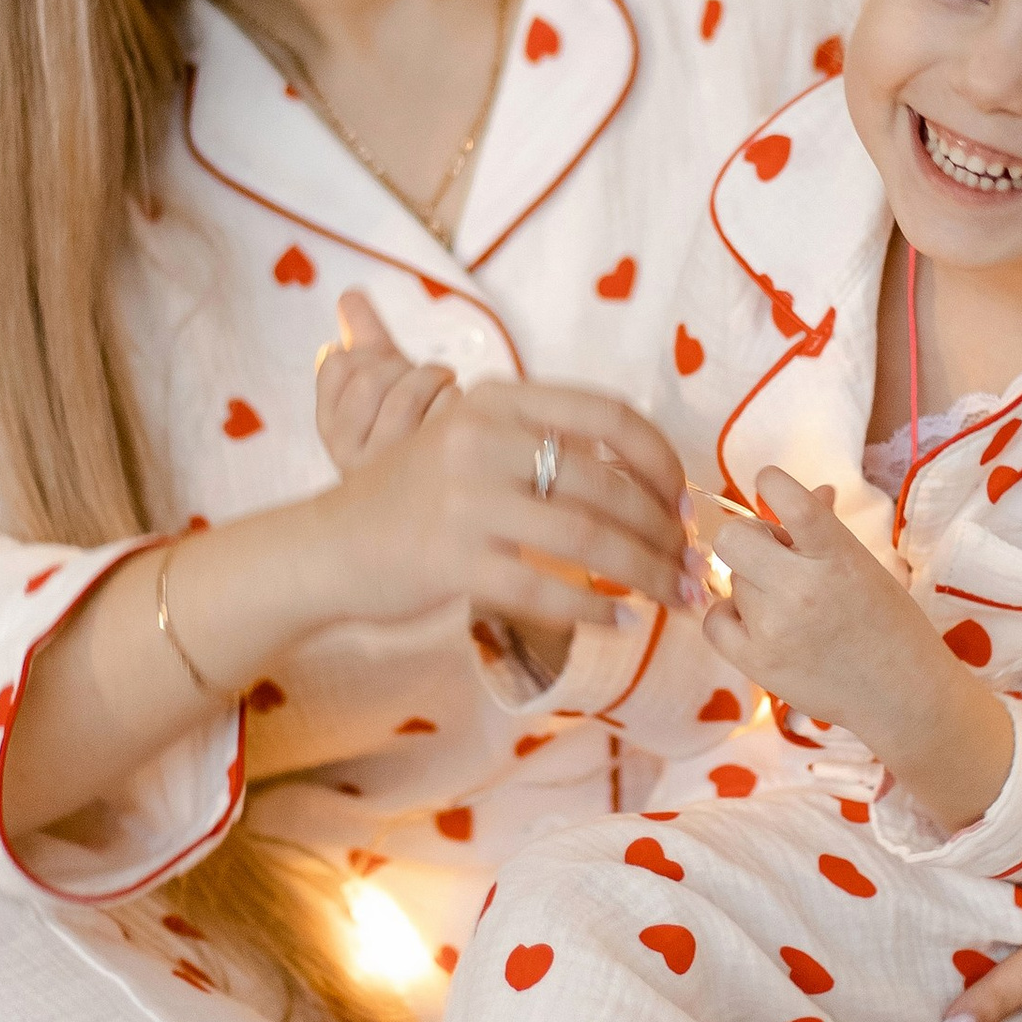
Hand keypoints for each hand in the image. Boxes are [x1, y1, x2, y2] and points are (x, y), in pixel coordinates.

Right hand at [316, 290, 454, 479]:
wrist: (447, 489)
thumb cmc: (412, 431)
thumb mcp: (386, 383)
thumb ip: (365, 339)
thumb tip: (349, 295)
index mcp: (332, 428)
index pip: (337, 364)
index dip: (371, 356)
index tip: (388, 371)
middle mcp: (349, 454)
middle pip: (370, 377)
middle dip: (405, 368)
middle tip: (426, 380)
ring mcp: (388, 470)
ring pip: (406, 394)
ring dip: (435, 380)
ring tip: (444, 391)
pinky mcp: (430, 478)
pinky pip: (444, 414)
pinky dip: (456, 402)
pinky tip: (458, 418)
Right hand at [334, 370, 689, 639]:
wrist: (327, 547)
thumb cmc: (415, 498)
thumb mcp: (471, 439)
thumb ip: (543, 443)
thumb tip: (648, 482)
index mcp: (498, 399)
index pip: (608, 416)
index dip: (662, 461)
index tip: (685, 504)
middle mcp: (481, 438)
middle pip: (608, 486)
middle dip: (665, 534)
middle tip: (694, 567)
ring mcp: (464, 500)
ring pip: (588, 539)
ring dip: (647, 575)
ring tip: (676, 598)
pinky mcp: (451, 561)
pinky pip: (546, 590)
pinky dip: (594, 610)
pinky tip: (621, 622)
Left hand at [704, 468, 950, 762]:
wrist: (903, 695)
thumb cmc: (891, 625)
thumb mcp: (866, 565)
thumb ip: (829, 526)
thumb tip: (814, 490)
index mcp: (835, 553)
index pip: (784, 495)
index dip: (771, 483)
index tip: (773, 488)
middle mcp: (800, 586)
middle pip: (732, 538)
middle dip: (749, 540)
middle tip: (774, 557)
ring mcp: (774, 626)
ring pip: (731, 579)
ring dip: (752, 584)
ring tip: (788, 606)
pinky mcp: (758, 661)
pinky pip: (715, 621)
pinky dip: (729, 617)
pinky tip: (756, 622)